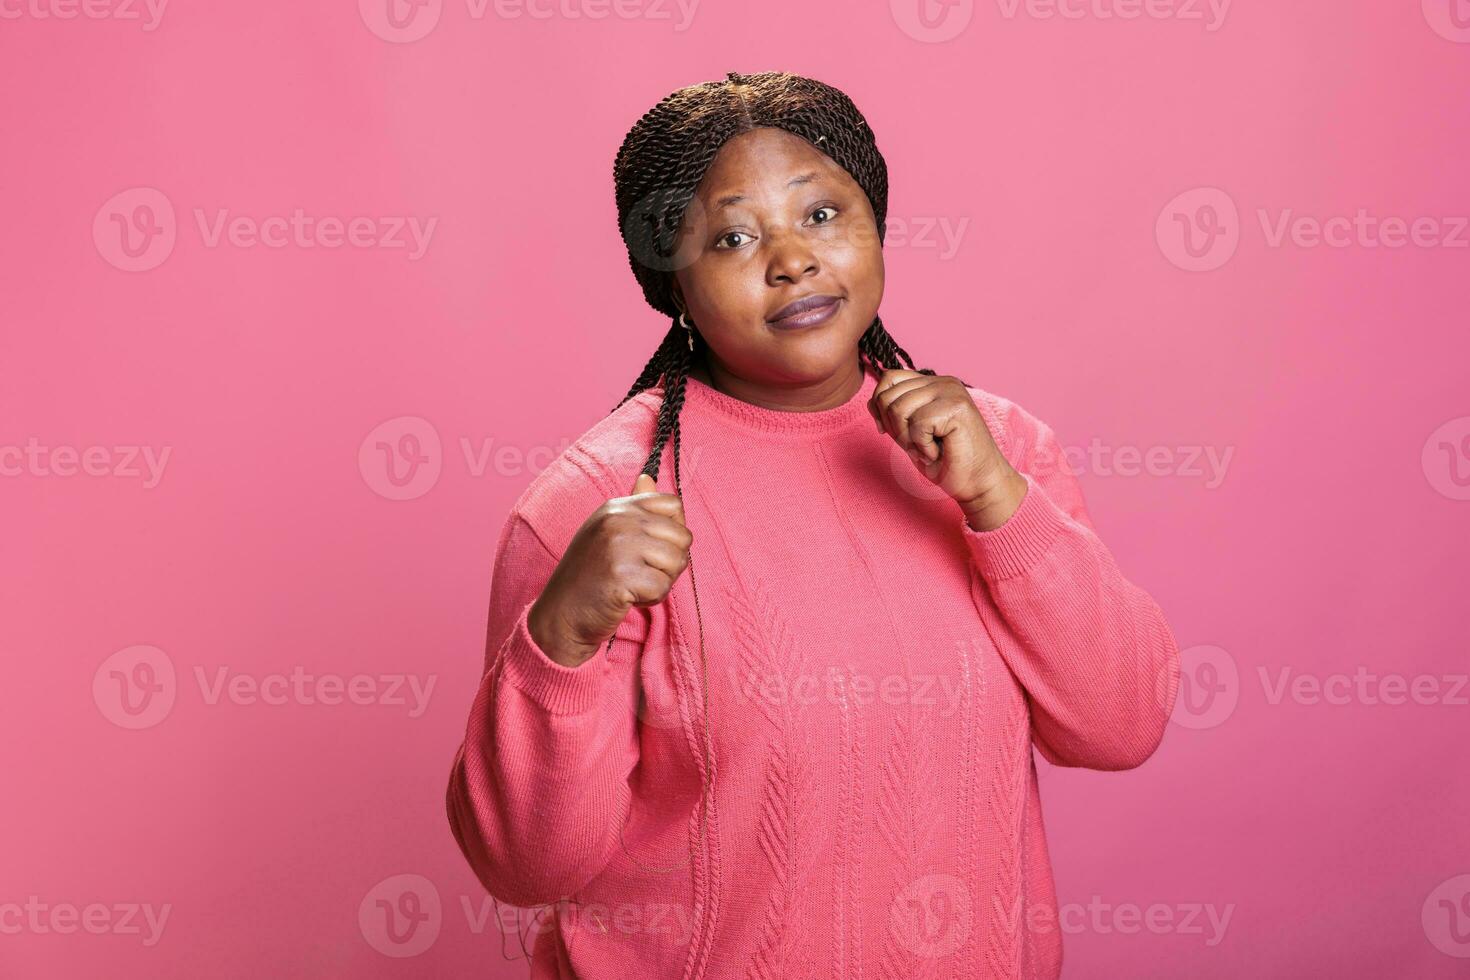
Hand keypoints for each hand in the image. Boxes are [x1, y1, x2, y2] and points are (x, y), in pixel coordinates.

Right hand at [528, 472, 692, 666]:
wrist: (560, 615)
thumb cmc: (589, 577)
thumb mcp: (607, 533)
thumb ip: (634, 509)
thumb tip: (648, 478)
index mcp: (616, 507)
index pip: (673, 504)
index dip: (672, 533)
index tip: (650, 550)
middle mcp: (617, 519)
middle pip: (682, 536)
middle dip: (670, 563)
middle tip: (641, 574)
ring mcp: (618, 545)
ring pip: (677, 561)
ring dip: (661, 582)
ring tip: (634, 586)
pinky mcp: (622, 574)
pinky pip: (663, 587)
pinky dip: (651, 599)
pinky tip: (628, 598)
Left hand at [867, 369, 1028, 530]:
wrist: (978, 483)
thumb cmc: (945, 461)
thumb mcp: (909, 433)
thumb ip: (894, 412)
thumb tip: (873, 401)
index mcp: (932, 383)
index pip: (888, 379)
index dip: (880, 408)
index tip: (893, 433)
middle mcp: (942, 382)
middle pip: (888, 396)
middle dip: (894, 429)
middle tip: (918, 446)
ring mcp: (951, 391)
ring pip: (898, 409)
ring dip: (908, 440)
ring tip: (929, 449)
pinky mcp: (957, 407)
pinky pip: (917, 425)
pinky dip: (922, 447)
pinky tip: (939, 452)